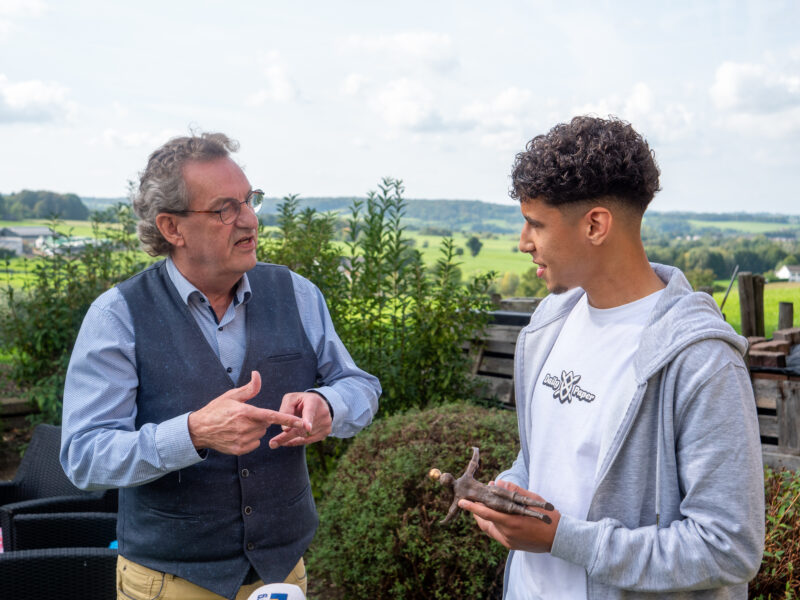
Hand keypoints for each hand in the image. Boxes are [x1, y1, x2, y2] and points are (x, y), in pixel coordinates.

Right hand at [187, 371, 303, 454]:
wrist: (199, 430)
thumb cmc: (216, 410)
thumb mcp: (231, 396)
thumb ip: (249, 388)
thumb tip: (257, 374)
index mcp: (245, 412)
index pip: (271, 416)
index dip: (288, 419)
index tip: (301, 422)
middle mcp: (245, 427)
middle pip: (266, 424)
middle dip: (260, 420)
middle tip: (244, 417)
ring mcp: (242, 440)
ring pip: (260, 434)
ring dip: (255, 430)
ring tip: (238, 425)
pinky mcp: (239, 450)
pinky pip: (254, 444)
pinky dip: (250, 440)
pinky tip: (237, 434)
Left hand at [268, 392, 332, 447]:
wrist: (319, 403)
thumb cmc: (301, 401)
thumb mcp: (291, 399)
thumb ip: (286, 409)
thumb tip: (285, 429)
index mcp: (313, 401)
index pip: (310, 412)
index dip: (308, 420)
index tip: (307, 428)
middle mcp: (323, 412)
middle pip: (302, 428)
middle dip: (286, 436)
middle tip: (272, 444)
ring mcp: (326, 423)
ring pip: (304, 436)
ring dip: (290, 438)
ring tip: (279, 439)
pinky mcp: (327, 431)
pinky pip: (309, 441)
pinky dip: (297, 441)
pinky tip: (289, 441)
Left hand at [458, 480, 559, 552]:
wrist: (560, 538)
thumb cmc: (547, 516)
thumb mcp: (532, 500)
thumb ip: (513, 491)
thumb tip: (499, 482)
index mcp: (511, 522)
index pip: (486, 513)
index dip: (473, 507)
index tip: (462, 502)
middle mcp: (507, 534)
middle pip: (485, 522)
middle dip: (478, 511)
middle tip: (474, 500)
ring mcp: (509, 542)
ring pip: (490, 528)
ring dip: (487, 517)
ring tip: (486, 505)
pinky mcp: (511, 546)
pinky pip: (497, 534)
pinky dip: (495, 524)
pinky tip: (498, 516)